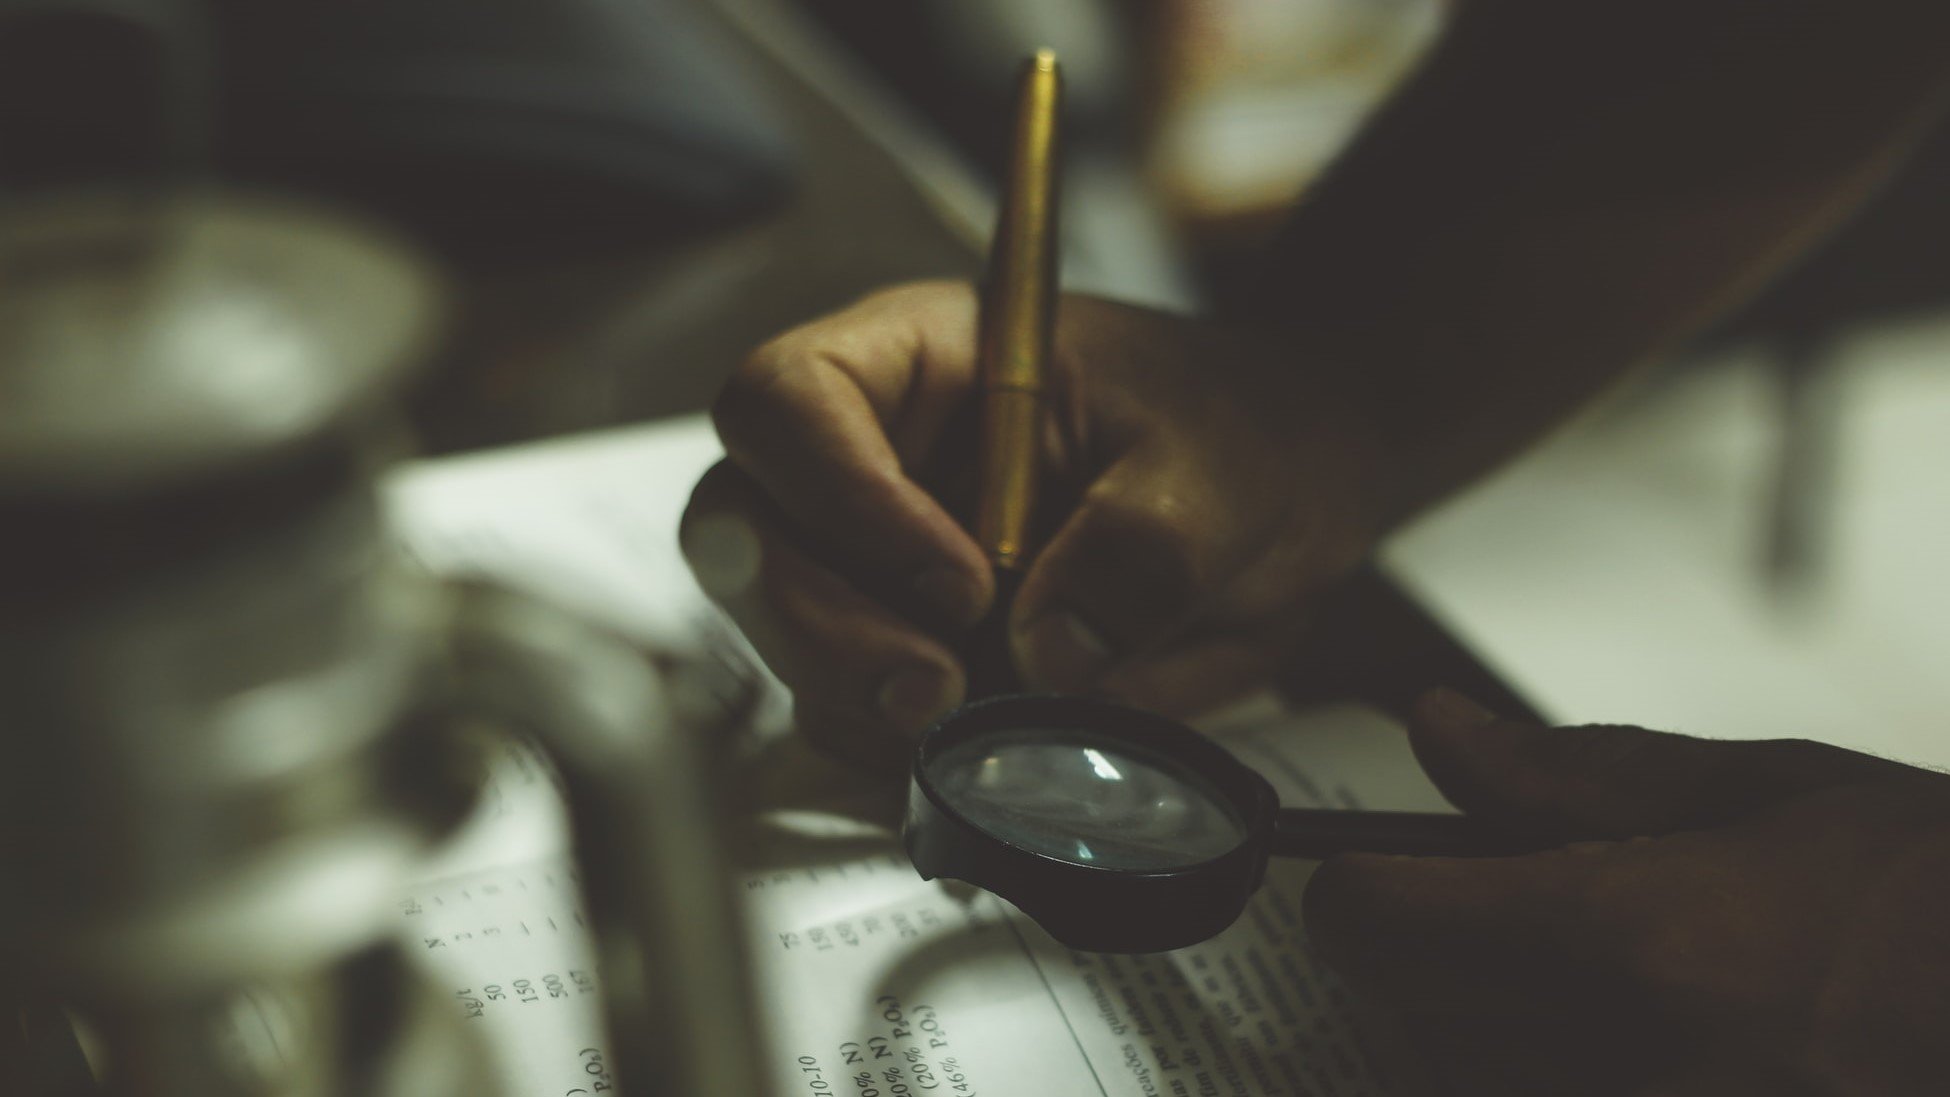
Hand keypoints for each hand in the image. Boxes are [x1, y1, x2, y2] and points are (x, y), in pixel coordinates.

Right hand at [681, 281, 1394, 764]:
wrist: (1282, 494)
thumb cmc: (1238, 432)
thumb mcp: (1219, 469)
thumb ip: (1144, 547)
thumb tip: (1049, 652)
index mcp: (924, 359)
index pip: (790, 399)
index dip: (838, 494)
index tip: (959, 582)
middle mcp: (872, 452)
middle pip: (744, 526)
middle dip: (821, 624)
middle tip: (935, 690)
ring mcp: (873, 554)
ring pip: (776, 627)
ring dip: (851, 695)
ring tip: (971, 722)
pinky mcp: (904, 644)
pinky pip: (842, 705)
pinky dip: (889, 745)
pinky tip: (976, 748)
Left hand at [1305, 690, 1949, 1095]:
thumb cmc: (1942, 908)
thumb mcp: (1778, 799)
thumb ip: (1580, 774)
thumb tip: (1441, 736)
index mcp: (1633, 945)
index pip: (1371, 922)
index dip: (1364, 887)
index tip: (1391, 875)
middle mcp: (1620, 1071)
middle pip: (1410, 1018)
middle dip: (1447, 961)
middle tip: (1539, 928)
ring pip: (1471, 1082)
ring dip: (1507, 1035)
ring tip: (1633, 998)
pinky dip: (1563, 1071)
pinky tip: (1666, 1043)